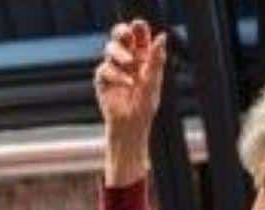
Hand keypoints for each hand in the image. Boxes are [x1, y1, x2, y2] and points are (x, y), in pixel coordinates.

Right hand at [95, 20, 166, 181]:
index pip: (139, 35)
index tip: (138, 27)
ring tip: (130, 64)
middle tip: (127, 35)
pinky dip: (116, 75)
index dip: (137, 28)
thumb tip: (162, 37)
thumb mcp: (154, 80)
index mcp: (143, 56)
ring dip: (120, 54)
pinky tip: (127, 84)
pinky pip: (104, 69)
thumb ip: (156, 59)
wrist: (130, 127)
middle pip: (120, 35)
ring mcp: (114, 69)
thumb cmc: (145, 106)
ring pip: (110, 49)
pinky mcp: (102, 80)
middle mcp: (127, 60)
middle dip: (122, 32)